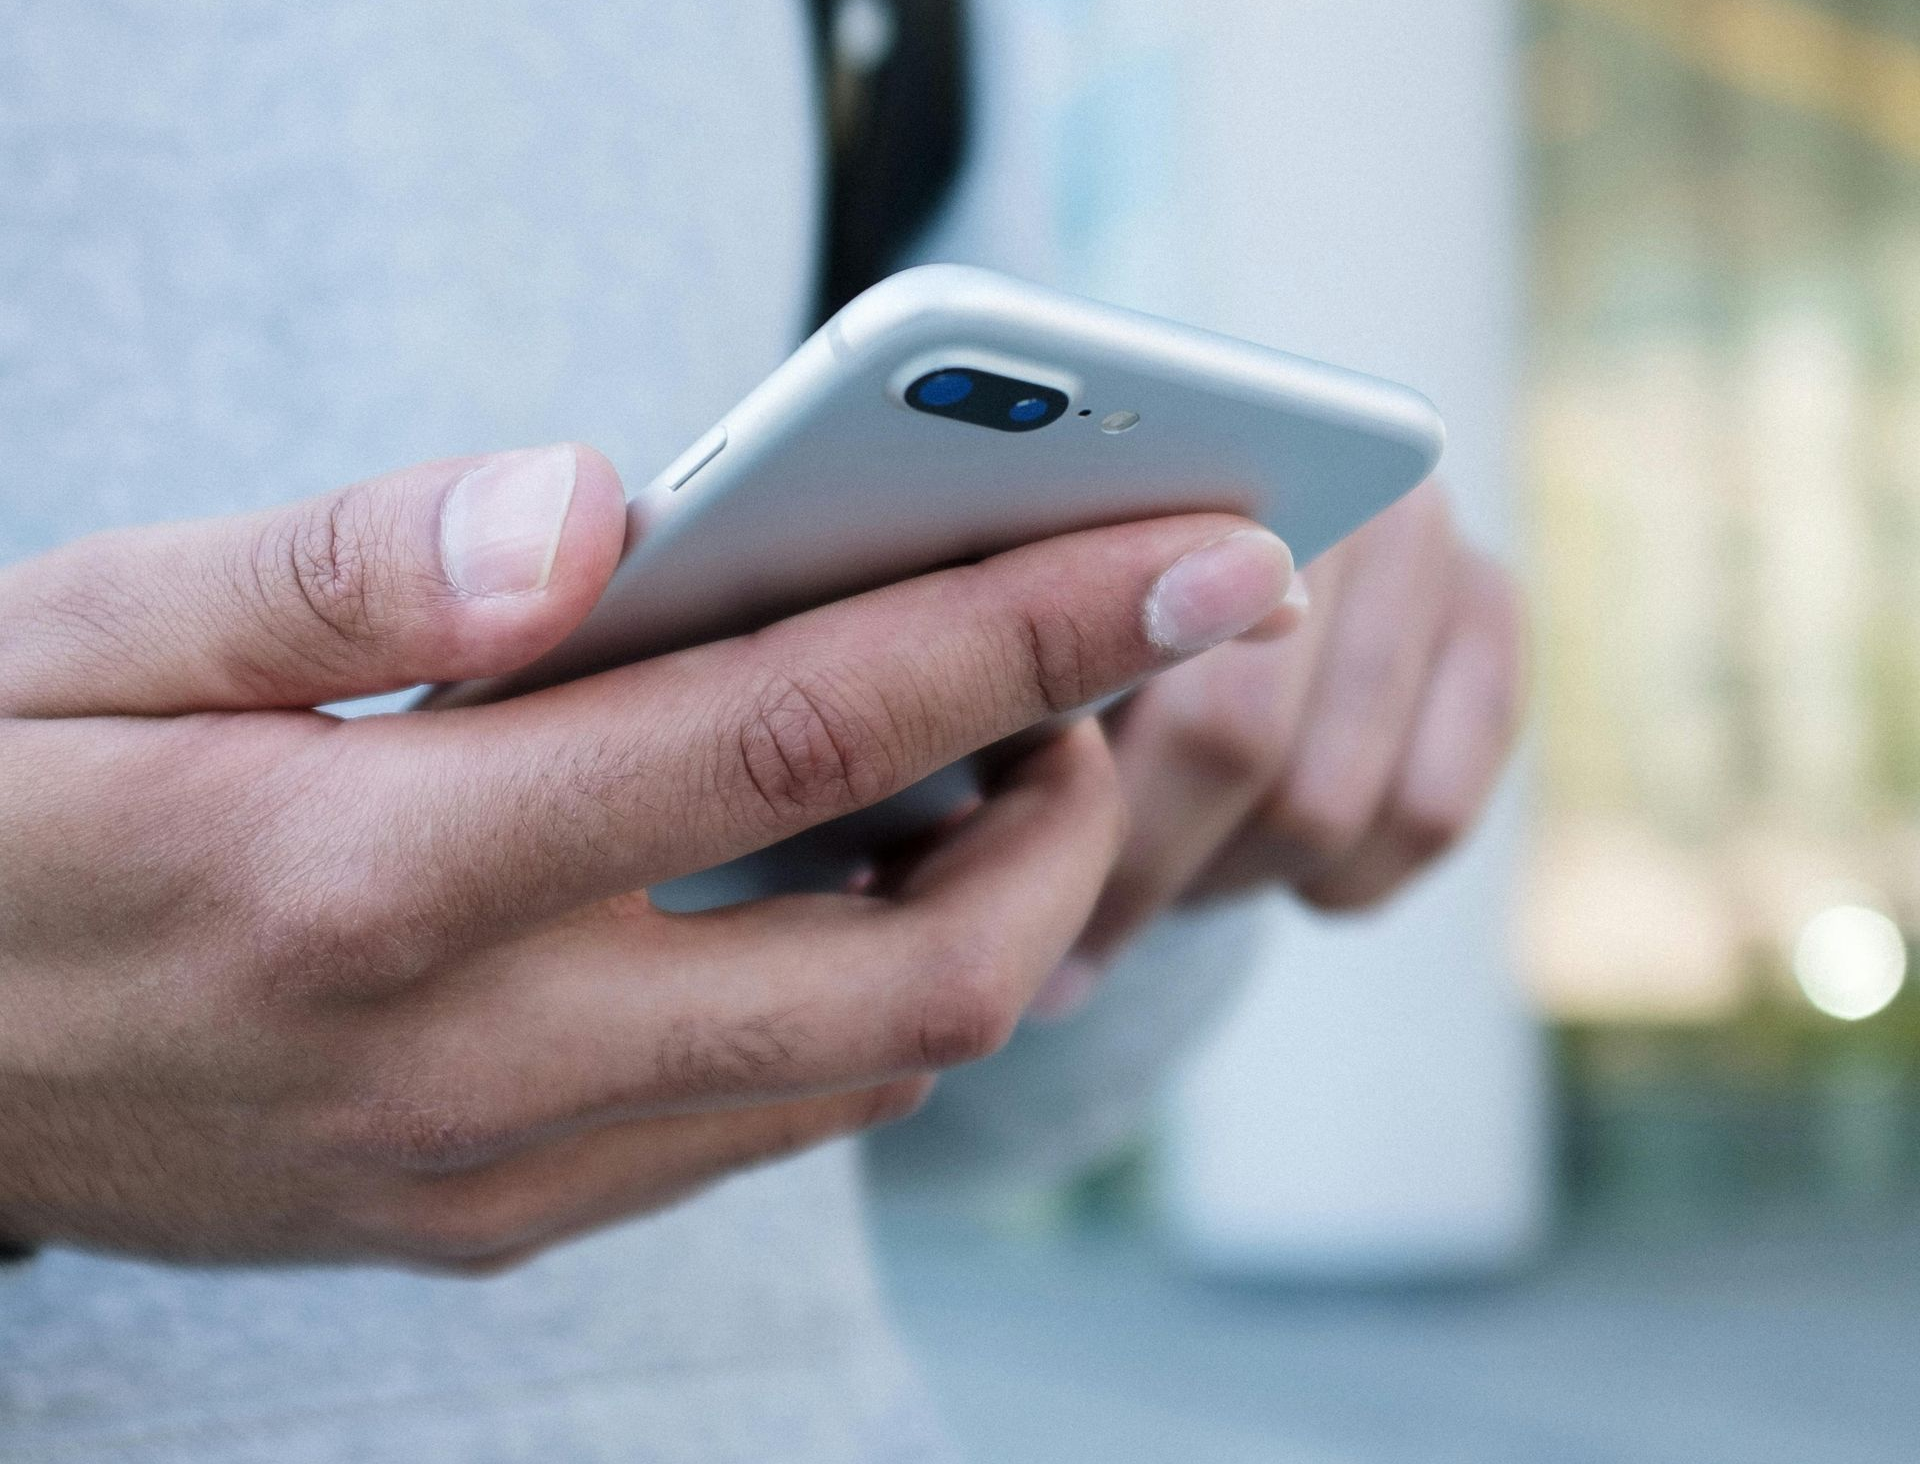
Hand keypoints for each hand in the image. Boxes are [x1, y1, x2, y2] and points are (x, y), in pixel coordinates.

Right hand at [0, 445, 1297, 1270]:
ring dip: (987, 912)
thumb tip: (599, 506)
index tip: (1211, 559)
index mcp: (372, 872)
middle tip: (1093, 682)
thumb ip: (354, 561)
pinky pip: (767, 1113)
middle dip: (1076, 819)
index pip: (798, 740)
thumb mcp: (91, 632)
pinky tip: (844, 877)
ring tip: (989, 761)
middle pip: (913, 978)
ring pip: (865, 1071)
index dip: (1035, 637)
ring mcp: (496, 1174)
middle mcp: (469, 1062)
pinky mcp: (498, 1217)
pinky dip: (867, 992)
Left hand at [1039, 481, 1524, 1017]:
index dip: (1074, 784)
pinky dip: (1339, 877)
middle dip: (1136, 860)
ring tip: (1152, 894)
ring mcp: (1434, 541)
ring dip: (1227, 874)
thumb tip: (939, 817)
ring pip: (1325, 803)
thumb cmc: (1081, 602)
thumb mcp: (1019, 612)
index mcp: (1196, 448)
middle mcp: (1324, 470)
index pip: (1138, 638)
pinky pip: (1428, 815)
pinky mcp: (1497, 619)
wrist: (1224, 549)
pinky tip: (1265, 873)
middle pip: (1235, 741)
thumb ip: (1002, 662)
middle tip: (1065, 940)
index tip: (1004, 882)